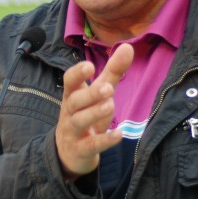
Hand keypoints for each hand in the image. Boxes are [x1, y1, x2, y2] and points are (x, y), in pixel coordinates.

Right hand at [55, 44, 133, 178]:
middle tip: (108, 87)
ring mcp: (73, 131)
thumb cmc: (85, 114)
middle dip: (90, 94)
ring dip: (95, 113)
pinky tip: (119, 134)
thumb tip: (128, 46)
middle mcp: (70, 112)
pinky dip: (104, 141)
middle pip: (75, 101)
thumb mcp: (98, 94)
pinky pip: (91, 145)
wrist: (69, 152)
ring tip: (110, 105)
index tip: (89, 66)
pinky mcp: (81, 150)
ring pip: (80, 121)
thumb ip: (112, 71)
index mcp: (73, 95)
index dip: (77, 73)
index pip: (69, 81)